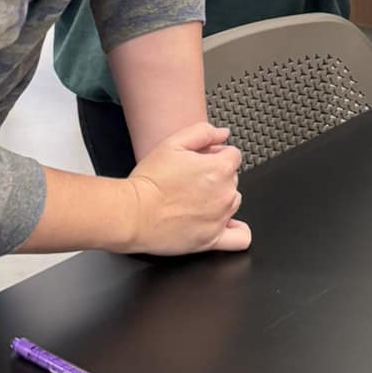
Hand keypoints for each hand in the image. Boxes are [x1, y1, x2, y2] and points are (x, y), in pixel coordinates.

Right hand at [122, 122, 250, 254]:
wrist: (132, 213)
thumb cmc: (149, 181)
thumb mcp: (172, 143)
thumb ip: (203, 132)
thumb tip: (223, 134)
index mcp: (219, 169)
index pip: (233, 156)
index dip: (215, 154)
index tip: (200, 160)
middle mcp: (225, 194)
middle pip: (233, 179)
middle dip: (216, 176)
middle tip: (190, 180)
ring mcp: (220, 218)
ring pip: (233, 202)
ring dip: (220, 198)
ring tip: (194, 199)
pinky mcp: (211, 240)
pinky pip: (240, 238)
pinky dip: (236, 230)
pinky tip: (223, 223)